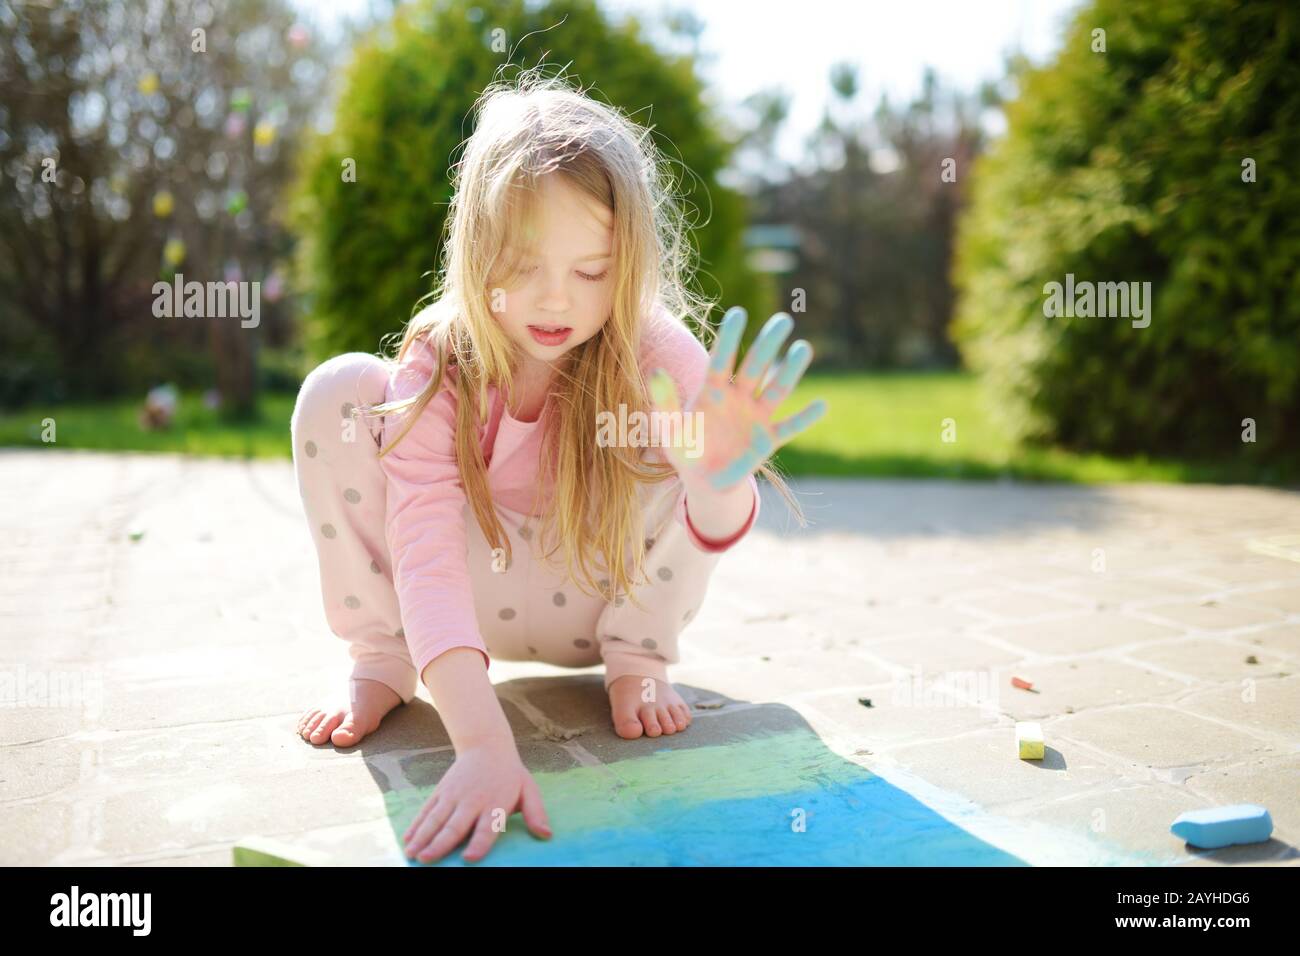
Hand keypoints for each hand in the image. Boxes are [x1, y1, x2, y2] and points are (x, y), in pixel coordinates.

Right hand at [402, 739, 551, 863]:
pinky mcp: (441, 792)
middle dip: (440, 844)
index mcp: (495, 804)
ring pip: (435, 819)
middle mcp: (472, 801)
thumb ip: (536, 812)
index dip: (478, 843)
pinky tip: (407, 840)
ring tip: (411, 854)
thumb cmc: (509, 774)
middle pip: (454, 825)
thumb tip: (547, 835)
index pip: (487, 827)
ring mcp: (453, 796)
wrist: (486, 744)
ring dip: (422, 837)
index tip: (469, 857)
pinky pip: (426, 811)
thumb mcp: (528, 789)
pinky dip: (416, 825)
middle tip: (426, 859)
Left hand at [648, 307, 826, 491]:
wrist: (703, 480)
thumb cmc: (684, 448)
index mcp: (712, 391)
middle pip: (755, 366)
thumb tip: (655, 372)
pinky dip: (804, 418)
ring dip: (790, 370)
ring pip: (776, 389)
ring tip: (804, 348)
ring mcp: (755, 417)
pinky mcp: (768, 440)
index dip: (729, 338)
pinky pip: (790, 427)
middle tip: (783, 319)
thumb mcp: (669, 427)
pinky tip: (821, 405)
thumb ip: (664, 401)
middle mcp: (737, 398)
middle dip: (768, 344)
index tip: (738, 313)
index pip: (721, 359)